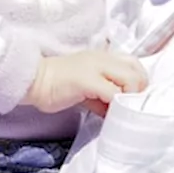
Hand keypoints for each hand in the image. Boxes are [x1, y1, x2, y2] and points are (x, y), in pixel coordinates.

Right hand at [22, 50, 148, 114]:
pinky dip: (116, 105)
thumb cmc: (58, 85)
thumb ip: (104, 94)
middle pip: (136, 69)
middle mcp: (102, 58)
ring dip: (130, 97)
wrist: (34, 81)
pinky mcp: (87, 80)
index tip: (131, 99)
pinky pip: (113, 93)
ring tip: (119, 109)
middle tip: (128, 105)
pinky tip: (108, 114)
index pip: (133, 63)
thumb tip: (118, 109)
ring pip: (130, 79)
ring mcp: (95, 67)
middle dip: (139, 90)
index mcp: (102, 57)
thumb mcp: (87, 86)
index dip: (138, 82)